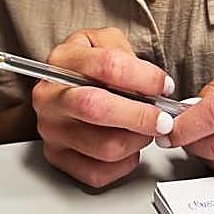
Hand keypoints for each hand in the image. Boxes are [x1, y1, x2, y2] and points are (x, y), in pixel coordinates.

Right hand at [34, 28, 174, 188]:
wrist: (62, 86)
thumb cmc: (89, 66)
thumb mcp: (106, 41)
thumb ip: (128, 55)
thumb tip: (154, 85)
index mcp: (62, 60)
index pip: (108, 66)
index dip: (144, 77)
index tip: (163, 86)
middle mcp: (50, 96)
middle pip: (97, 109)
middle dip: (140, 116)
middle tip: (162, 119)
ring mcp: (51, 129)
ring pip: (104, 146)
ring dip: (136, 140)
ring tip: (145, 130)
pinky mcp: (57, 157)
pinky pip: (97, 172)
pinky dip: (123, 164)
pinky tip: (128, 147)